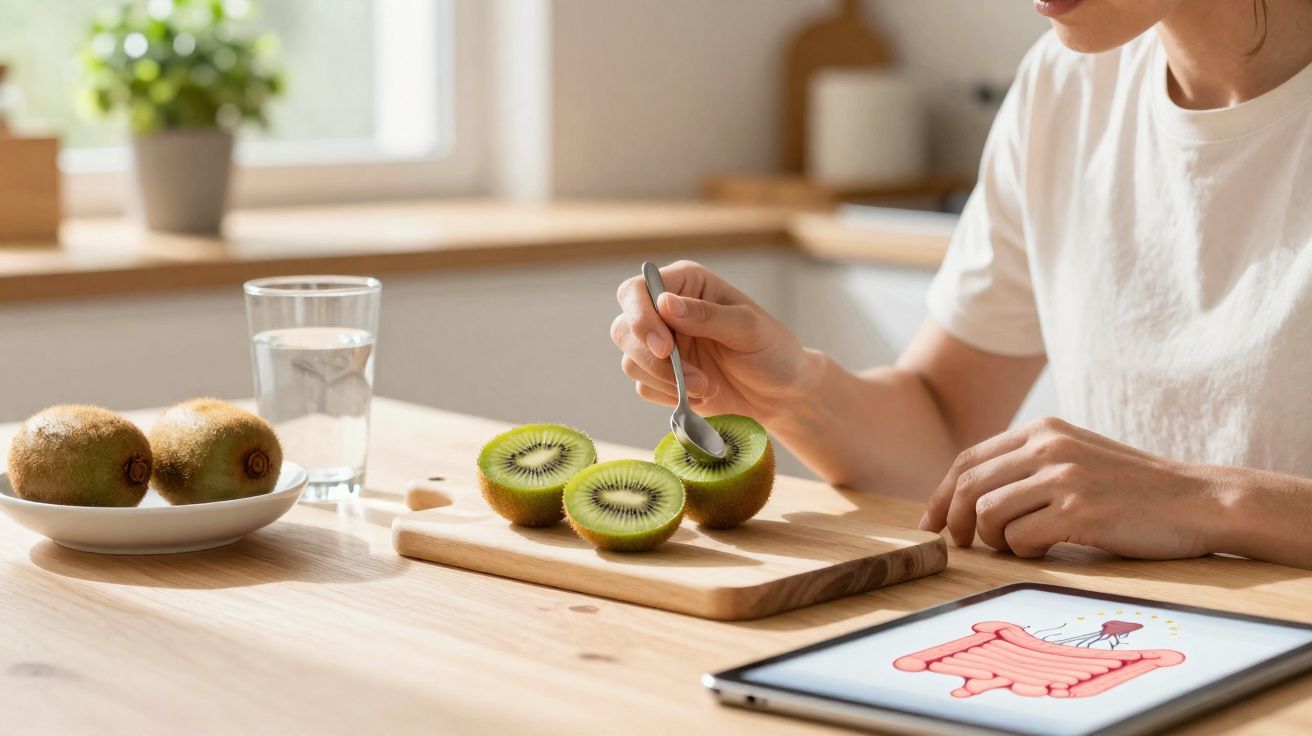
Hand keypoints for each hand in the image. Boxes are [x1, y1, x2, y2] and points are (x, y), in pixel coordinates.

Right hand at [610, 260, 818, 420]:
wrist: (780, 394)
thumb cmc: (773, 351)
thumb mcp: (749, 328)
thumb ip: (708, 315)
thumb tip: (665, 304)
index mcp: (685, 284)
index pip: (637, 291)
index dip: (640, 317)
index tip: (665, 348)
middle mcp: (666, 311)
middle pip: (624, 328)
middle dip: (652, 359)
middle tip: (689, 379)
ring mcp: (661, 345)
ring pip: (631, 361)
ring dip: (665, 381)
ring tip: (706, 387)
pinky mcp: (661, 377)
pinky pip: (644, 387)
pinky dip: (669, 395)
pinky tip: (701, 395)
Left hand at [918, 417, 1224, 559]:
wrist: (1198, 500)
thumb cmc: (1133, 489)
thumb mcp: (1076, 458)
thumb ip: (1029, 466)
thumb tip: (968, 499)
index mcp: (1043, 431)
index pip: (968, 459)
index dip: (940, 494)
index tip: (930, 524)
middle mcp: (1048, 447)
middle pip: (967, 485)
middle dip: (952, 521)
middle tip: (959, 546)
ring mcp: (1063, 477)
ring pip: (987, 512)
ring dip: (992, 539)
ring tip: (1016, 545)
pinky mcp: (1079, 510)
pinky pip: (1021, 537)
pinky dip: (1023, 550)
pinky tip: (1044, 549)